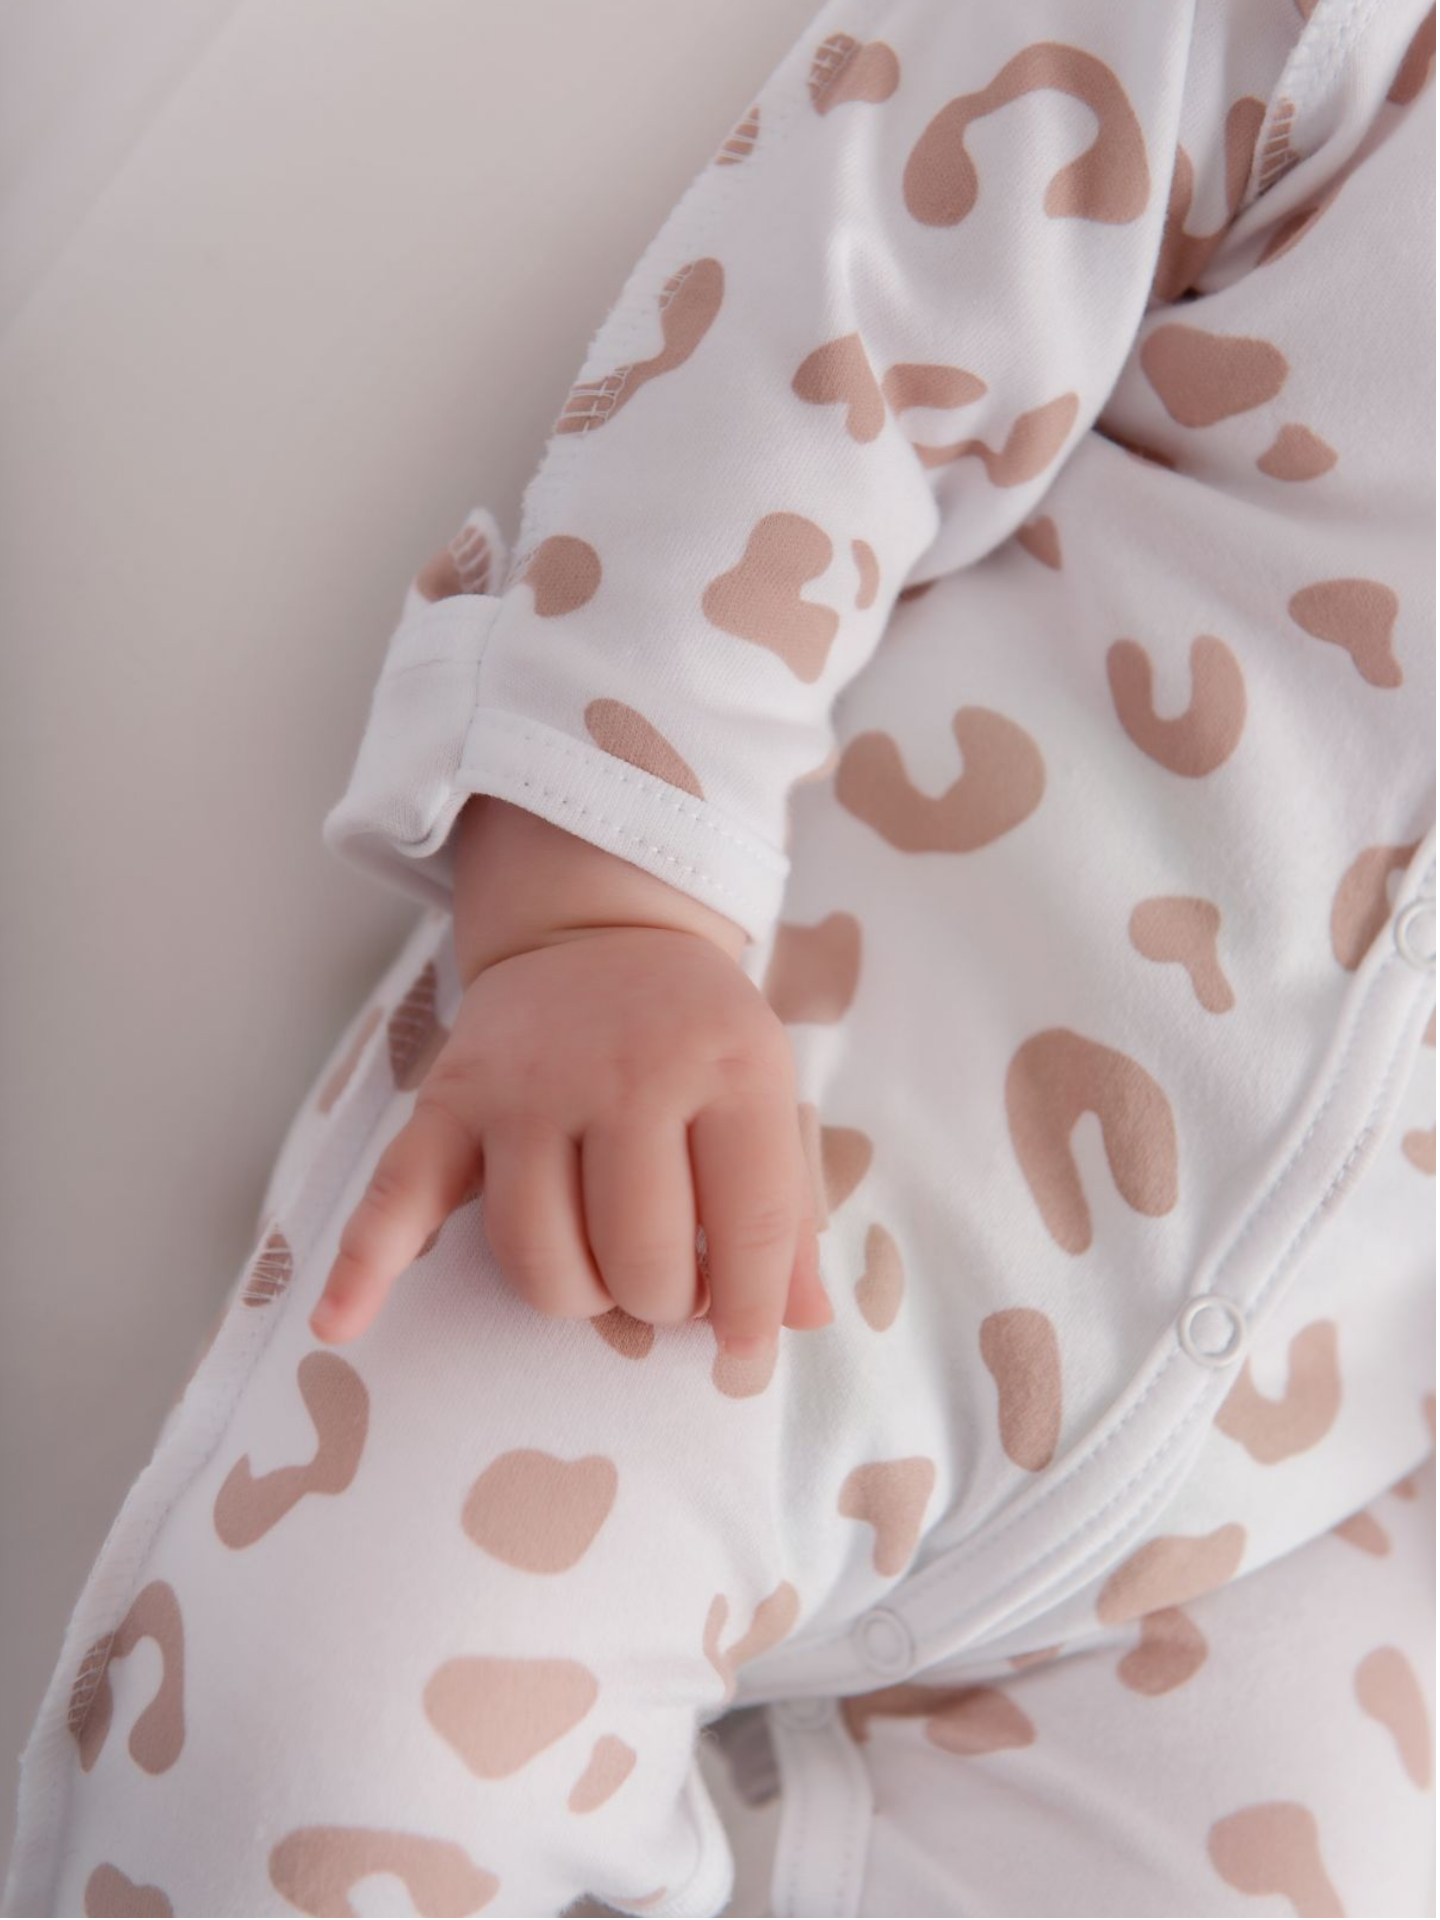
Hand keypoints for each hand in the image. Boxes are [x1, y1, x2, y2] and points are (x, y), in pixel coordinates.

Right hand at [310, 807, 829, 1355]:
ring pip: (538, 1259)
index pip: (750, 1224)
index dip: (752, 1312)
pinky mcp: (450, 1100)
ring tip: (599, 1267)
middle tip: (666, 1280)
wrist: (599, 933)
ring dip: (575, 1295)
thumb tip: (799, 1324)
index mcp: (726, 1066)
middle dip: (660, 1300)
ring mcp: (527, 1087)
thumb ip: (787, 1208)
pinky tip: (341, 1323)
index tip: (744, 1358)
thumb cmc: (696, 1035)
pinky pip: (398, 1193)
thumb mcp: (767, 1092)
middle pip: (640, 1258)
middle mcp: (625, 1073)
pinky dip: (365, 1264)